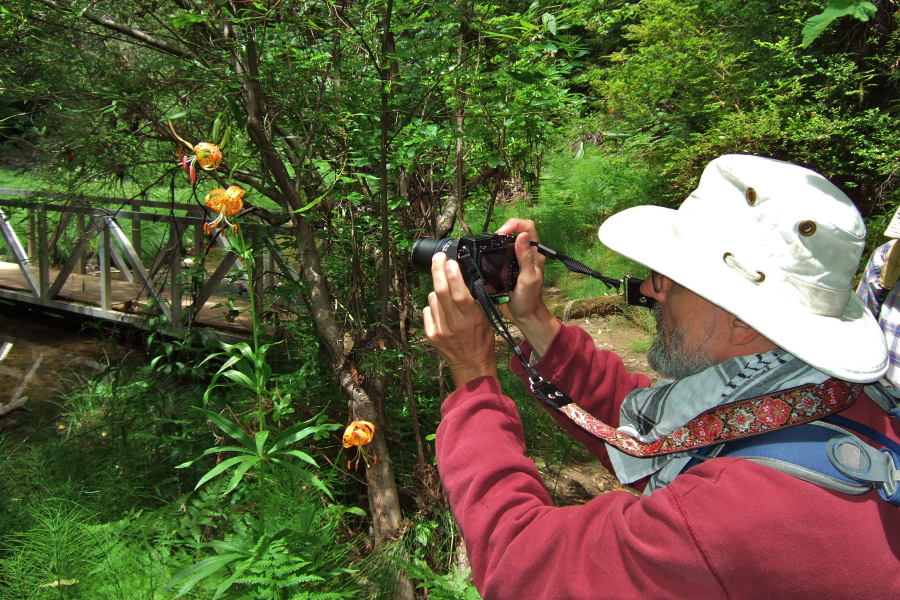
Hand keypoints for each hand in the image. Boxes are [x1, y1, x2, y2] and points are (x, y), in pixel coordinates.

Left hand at [423, 253, 497, 387]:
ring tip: (447, 296)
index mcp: (471, 319)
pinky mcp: (430, 334)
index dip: (453, 275)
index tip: (450, 261)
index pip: (459, 294)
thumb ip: (476, 300)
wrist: (470, 364)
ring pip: (432, 299)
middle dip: (437, 270)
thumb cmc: (481, 340)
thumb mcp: (486, 319)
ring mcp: (440, 330)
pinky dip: (433, 306)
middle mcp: (454, 324)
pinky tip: (442, 311)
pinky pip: (428, 310)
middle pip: (441, 292)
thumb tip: (466, 277)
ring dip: (438, 291)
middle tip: (438, 258)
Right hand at [495, 219, 559, 356]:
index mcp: (534, 252)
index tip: (502, 233)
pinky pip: (498, 254)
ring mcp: (514, 260)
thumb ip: (525, 257)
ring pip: (505, 242)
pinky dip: (491, 253)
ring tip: (486, 248)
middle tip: (492, 240)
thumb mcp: (528, 278)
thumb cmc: (529, 299)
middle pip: (515, 231)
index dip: (515, 225)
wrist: (523, 315)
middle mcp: (524, 253)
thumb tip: (522, 235)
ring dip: (496, 241)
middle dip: (503, 230)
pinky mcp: (505, 268)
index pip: (528, 227)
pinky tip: (485, 258)